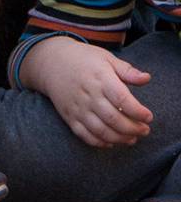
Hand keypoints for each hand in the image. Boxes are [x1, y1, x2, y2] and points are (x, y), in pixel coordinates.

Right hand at [24, 35, 153, 147]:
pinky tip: (112, 142)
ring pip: (100, 130)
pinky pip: (84, 135)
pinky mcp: (69, 117)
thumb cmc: (84, 60)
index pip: (122, 98)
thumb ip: (127, 71)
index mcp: (101, 78)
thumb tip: (146, 78)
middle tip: (144, 130)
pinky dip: (99, 142)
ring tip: (132, 139)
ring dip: (119, 138)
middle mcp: (88, 94)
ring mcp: (77, 107)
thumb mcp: (106, 58)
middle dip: (132, 128)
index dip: (138, 111)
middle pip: (113, 118)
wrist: (52, 63)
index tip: (149, 117)